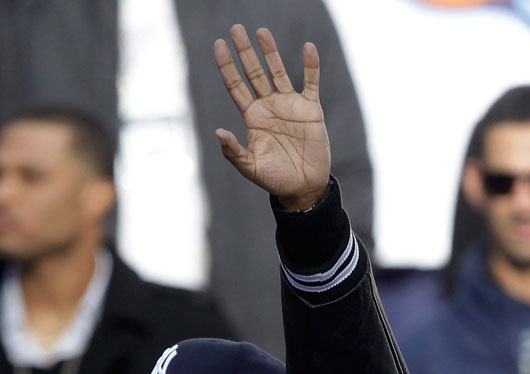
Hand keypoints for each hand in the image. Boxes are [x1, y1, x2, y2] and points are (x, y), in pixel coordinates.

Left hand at [214, 26, 330, 210]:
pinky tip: (308, 48)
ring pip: (278, 72)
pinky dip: (310, 66)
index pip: (236, 85)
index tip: (218, 45)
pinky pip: (311, 83)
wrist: (305, 188)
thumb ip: (234, 152)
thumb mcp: (251, 168)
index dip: (226, 66)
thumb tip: (218, 132)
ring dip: (271, 53)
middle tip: (236, 29)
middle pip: (254, 73)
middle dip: (244, 52)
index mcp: (253, 117)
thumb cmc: (275, 180)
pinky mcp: (311, 110)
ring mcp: (290, 105)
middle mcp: (269, 106)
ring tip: (262, 32)